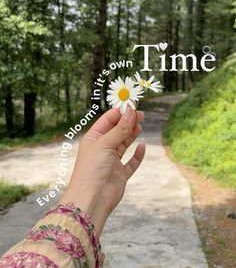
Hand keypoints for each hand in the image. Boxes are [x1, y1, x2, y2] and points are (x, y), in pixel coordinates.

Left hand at [59, 106, 144, 234]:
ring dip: (132, 135)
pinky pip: (131, 162)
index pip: (108, 120)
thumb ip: (120, 128)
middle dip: (128, 122)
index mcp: (93, 138)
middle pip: (117, 130)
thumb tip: (131, 112)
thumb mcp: (106, 143)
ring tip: (140, 126)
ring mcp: (111, 161)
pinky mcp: (120, 174)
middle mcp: (102, 148)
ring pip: (124, 144)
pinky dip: (137, 155)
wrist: (92, 199)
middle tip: (141, 115)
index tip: (133, 105)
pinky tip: (142, 147)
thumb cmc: (92, 169)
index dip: (120, 112)